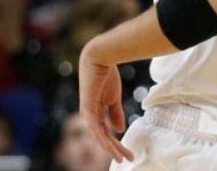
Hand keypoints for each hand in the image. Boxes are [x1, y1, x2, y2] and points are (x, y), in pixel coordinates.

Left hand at [78, 44, 133, 163]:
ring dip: (111, 148)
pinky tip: (111, 147)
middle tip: (129, 159)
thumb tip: (119, 130)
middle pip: (104, 137)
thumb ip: (115, 113)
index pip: (107, 132)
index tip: (129, 151)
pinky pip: (96, 128)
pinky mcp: (88, 109)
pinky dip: (103, 139)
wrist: (100, 57)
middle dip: (116, 148)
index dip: (117, 142)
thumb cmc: (106, 74)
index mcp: (96, 112)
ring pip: (100, 136)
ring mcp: (88, 113)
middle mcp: (90, 115)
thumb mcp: (114, 98)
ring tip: (123, 158)